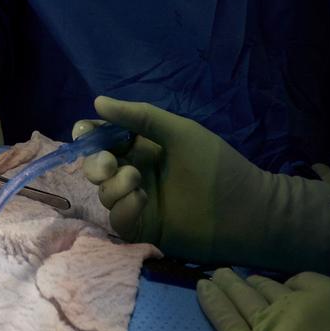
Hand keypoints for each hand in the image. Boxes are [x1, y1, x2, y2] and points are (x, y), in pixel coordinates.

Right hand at [74, 97, 329, 288]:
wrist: (246, 211)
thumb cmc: (215, 166)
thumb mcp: (179, 132)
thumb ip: (140, 117)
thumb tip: (97, 101)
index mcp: (142, 148)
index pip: (104, 139)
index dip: (88, 135)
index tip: (83, 133)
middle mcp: (136, 173)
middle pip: (97, 167)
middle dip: (95, 164)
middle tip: (110, 165)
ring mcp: (139, 203)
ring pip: (104, 194)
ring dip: (114, 186)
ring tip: (137, 183)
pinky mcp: (144, 229)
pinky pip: (118, 220)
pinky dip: (122, 208)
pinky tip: (140, 200)